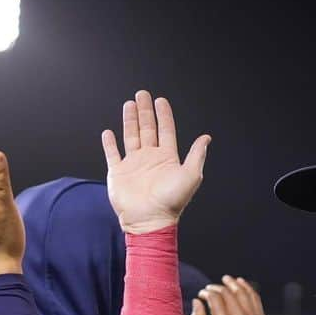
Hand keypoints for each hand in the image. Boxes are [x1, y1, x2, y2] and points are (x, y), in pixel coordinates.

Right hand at [101, 91, 210, 232]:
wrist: (149, 220)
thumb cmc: (171, 201)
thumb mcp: (190, 175)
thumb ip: (196, 155)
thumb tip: (206, 138)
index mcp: (167, 158)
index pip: (165, 131)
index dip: (164, 115)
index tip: (160, 100)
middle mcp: (150, 159)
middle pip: (147, 129)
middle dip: (145, 111)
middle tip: (142, 94)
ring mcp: (133, 165)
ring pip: (131, 136)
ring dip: (130, 121)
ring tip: (129, 104)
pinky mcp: (118, 173)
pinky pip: (112, 154)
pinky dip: (110, 144)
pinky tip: (109, 133)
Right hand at [192, 276, 267, 314]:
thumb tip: (197, 301)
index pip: (214, 297)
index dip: (206, 292)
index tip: (202, 294)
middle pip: (226, 292)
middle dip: (216, 287)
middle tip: (210, 289)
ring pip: (241, 291)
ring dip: (232, 283)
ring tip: (225, 279)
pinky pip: (254, 296)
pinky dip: (246, 287)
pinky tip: (240, 282)